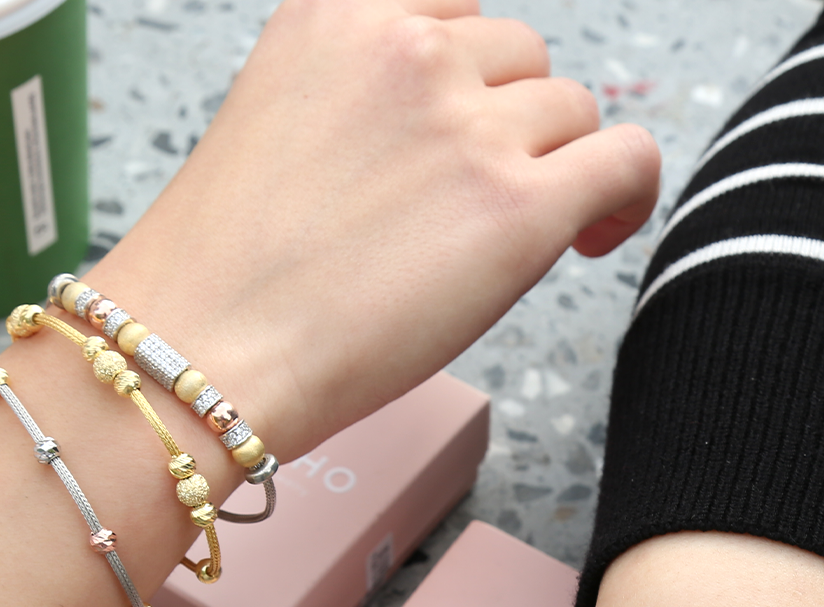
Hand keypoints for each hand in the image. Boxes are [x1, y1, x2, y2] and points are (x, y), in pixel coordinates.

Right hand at [0, 0, 657, 606]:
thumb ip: (361, 110)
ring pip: (570, 113)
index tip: (471, 122)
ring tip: (509, 242)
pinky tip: (594, 236)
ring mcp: (468, 123)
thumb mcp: (275, 135)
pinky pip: (626, 161)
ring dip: (549, 170)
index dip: (472, 73)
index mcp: (335, 16)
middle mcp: (408, 47)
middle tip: (473, 209)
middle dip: (507, 130)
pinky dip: (625, 194)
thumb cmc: (219, 282)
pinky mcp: (517, 206)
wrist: (197, 354)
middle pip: (521, 62)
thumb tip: (442, 146)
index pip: (453, 7)